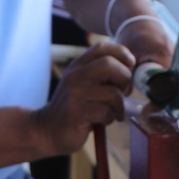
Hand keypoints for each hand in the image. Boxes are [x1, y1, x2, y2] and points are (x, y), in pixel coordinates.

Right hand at [33, 41, 134, 155]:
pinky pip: (106, 112)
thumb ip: (103, 74)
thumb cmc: (75, 108)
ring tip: (114, 112)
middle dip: (125, 78)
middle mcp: (75, 76)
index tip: (130, 67)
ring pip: (112, 92)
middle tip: (125, 91)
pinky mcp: (76, 113)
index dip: (122, 53)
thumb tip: (132, 66)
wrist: (47, 131)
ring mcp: (74, 94)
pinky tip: (103, 121)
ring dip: (120, 105)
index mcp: (78, 66)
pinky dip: (110, 118)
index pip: (102, 47)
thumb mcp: (85, 84)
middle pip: (109, 64)